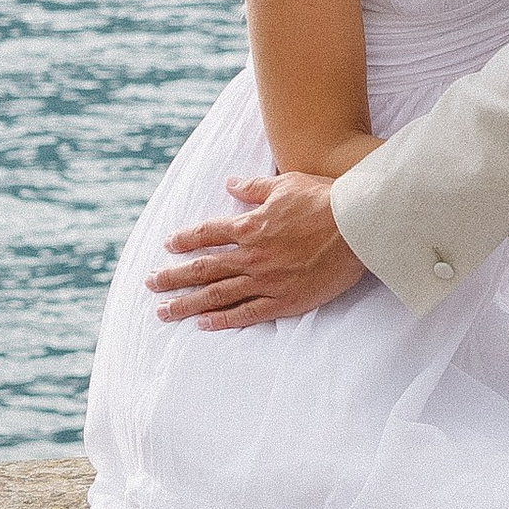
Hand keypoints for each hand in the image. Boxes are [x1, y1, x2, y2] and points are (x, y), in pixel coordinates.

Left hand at [151, 173, 365, 327]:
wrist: (357, 226)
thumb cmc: (325, 200)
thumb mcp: (286, 184)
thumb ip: (254, 188)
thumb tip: (230, 184)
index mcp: (250, 226)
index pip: (207, 234)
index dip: (185, 240)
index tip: (168, 246)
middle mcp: (251, 255)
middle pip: (203, 268)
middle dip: (173, 276)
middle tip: (150, 283)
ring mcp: (266, 280)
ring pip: (217, 294)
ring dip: (187, 303)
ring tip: (164, 311)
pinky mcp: (285, 300)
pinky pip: (247, 313)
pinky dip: (223, 319)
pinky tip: (204, 324)